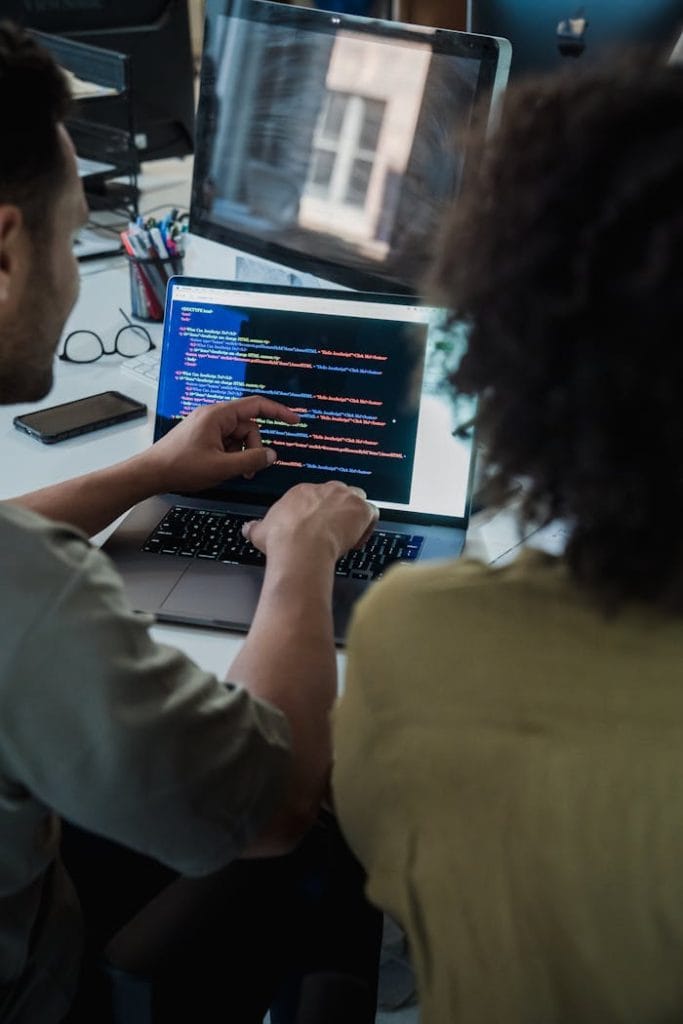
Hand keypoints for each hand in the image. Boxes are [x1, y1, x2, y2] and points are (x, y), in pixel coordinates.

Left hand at [142, 398, 298, 493]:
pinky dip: (229, 454)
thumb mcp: (221, 467)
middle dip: (253, 448)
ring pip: (237, 436)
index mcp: (219, 415)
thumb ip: (251, 460)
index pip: (256, 405)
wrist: (151, 473)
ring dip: (241, 454)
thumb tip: (272, 455)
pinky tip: (222, 469)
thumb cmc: (182, 467)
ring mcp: (206, 425)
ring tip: (233, 472)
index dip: (279, 411)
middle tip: (248, 470)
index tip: (295, 421)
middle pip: (247, 426)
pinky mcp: (201, 435)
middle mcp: (213, 415)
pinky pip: (225, 441)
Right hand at [242, 481, 378, 563]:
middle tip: (333, 531)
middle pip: (338, 494)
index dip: (319, 513)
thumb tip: (247, 528)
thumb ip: (255, 527)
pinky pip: (371, 514)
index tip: (317, 527)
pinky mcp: (361, 509)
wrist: (301, 546)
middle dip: (338, 510)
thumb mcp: (261, 531)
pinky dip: (368, 526)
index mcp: (302, 492)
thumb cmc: (283, 539)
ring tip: (347, 536)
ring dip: (354, 516)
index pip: (316, 496)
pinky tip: (357, 542)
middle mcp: (325, 489)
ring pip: (357, 500)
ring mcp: (345, 497)